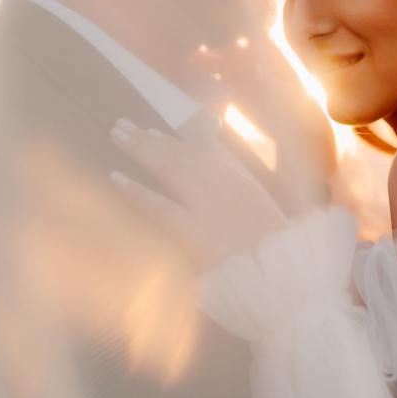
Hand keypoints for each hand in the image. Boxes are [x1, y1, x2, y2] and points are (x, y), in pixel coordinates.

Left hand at [109, 118, 287, 267]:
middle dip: (150, 138)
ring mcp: (206, 205)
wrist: (280, 273)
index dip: (177, 137)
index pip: (205, 148)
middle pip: (179, 153)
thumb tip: (220, 180)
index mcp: (240, 179)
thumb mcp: (263, 214)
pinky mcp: (192, 230)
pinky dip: (136, 191)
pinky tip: (116, 177)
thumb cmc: (276, 249)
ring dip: (140, 148)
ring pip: (167, 168)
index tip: (157, 131)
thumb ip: (240, 193)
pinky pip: (160, 206)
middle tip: (123, 124)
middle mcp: (221, 184)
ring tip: (116, 134)